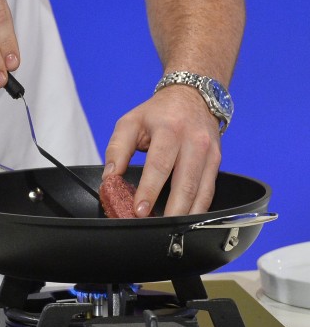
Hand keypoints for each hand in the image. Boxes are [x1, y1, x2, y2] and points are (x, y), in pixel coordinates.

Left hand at [102, 85, 221, 215]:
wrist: (192, 96)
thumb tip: (109, 178)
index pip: (159, 165)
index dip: (149, 190)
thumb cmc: (158, 112)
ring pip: (201, 192)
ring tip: (170, 230)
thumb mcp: (130, 122)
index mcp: (170, 130)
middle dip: (171, 210)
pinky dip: (198, 209)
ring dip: (187, 215)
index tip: (139, 210)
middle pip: (185, 183)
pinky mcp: (217, 162)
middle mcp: (194, 142)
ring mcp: (210, 153)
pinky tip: (186, 221)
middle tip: (156, 227)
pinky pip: (209, 191)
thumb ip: (117, 150)